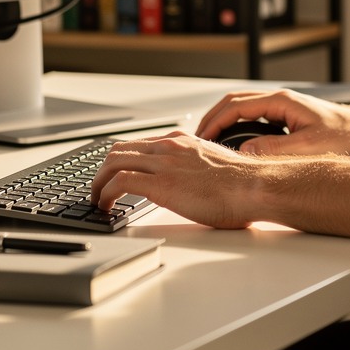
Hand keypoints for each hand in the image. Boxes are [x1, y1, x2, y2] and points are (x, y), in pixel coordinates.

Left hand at [90, 132, 271, 228]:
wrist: (252, 186)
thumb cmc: (242, 184)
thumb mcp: (213, 167)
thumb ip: (196, 169)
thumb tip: (192, 185)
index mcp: (182, 142)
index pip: (140, 144)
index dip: (122, 160)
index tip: (115, 175)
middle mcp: (169, 146)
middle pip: (119, 149)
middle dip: (103, 170)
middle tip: (99, 189)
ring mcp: (163, 162)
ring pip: (113, 162)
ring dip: (99, 182)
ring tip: (97, 200)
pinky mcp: (160, 182)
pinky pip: (119, 181)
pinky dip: (105, 193)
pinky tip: (106, 207)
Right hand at [195, 89, 349, 155]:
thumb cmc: (342, 136)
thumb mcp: (307, 146)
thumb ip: (274, 150)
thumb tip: (244, 153)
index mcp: (280, 101)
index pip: (236, 106)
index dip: (215, 121)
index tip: (200, 138)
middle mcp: (278, 99)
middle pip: (233, 102)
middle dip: (212, 119)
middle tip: (196, 140)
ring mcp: (281, 106)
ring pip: (242, 108)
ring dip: (223, 121)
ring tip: (209, 142)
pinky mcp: (285, 115)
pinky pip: (252, 116)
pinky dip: (236, 126)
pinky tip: (233, 144)